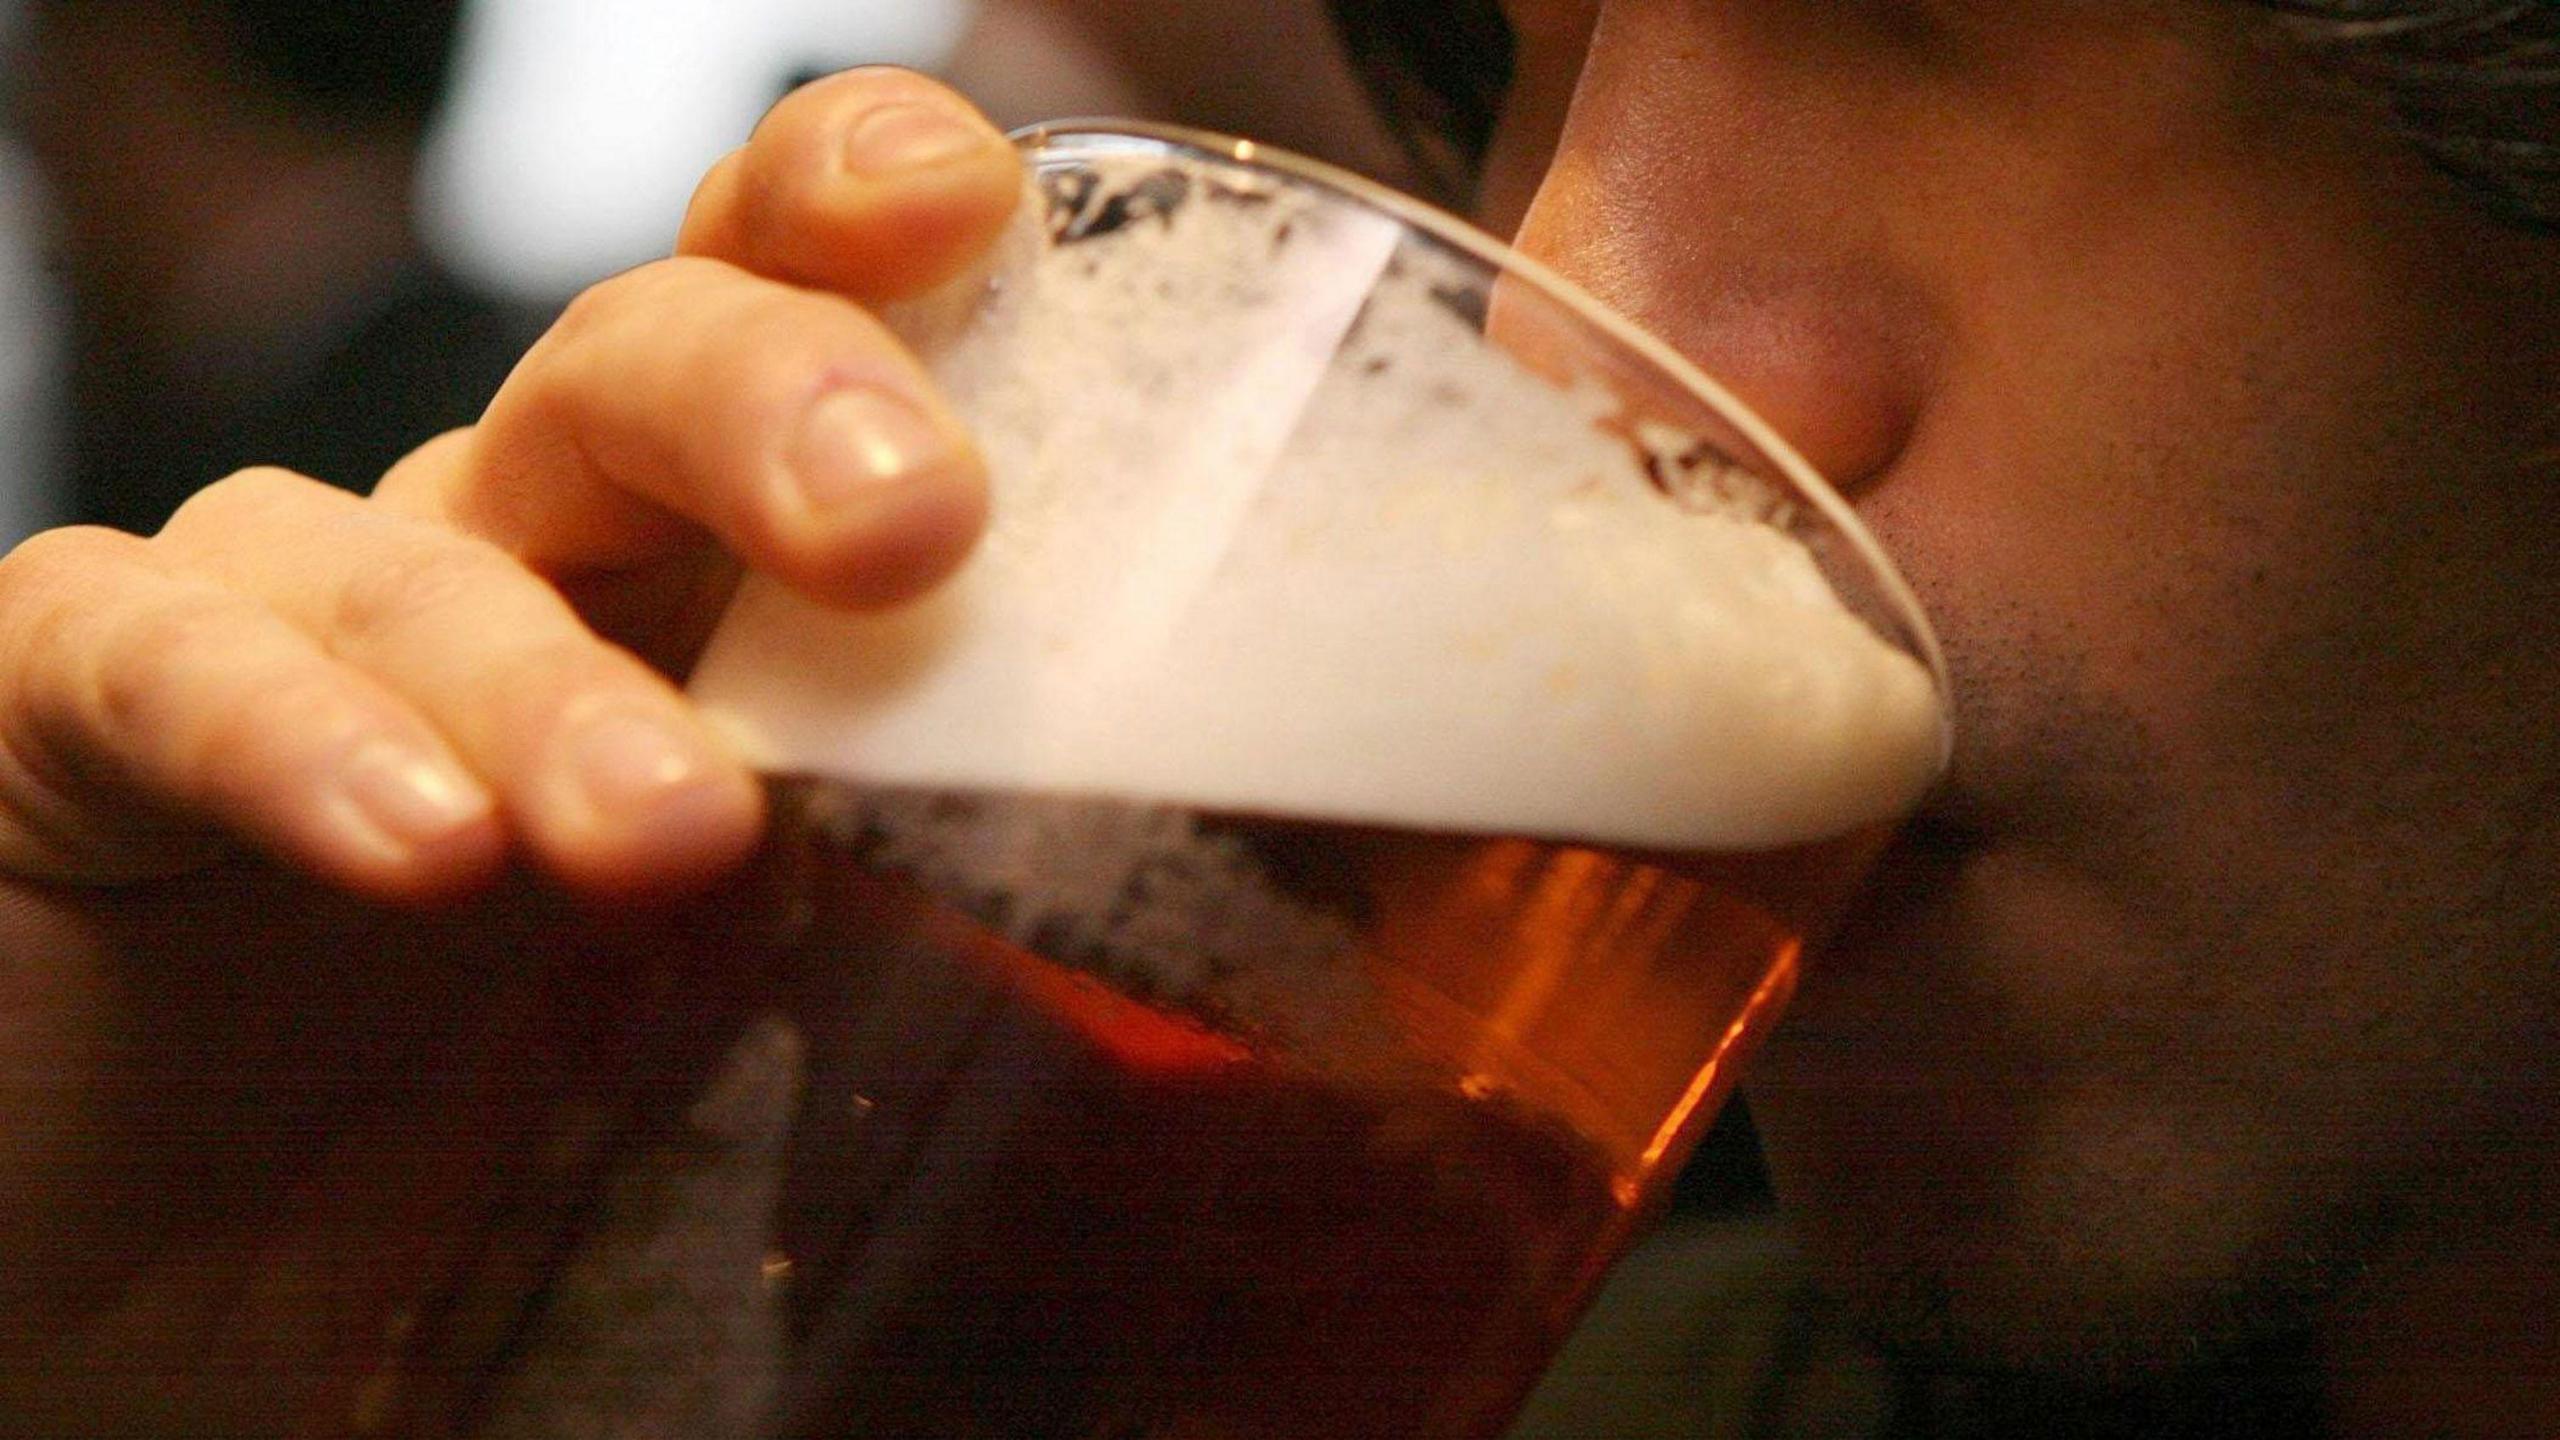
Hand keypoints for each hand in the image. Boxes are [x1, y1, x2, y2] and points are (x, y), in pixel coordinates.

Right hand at [0, 69, 1019, 1435]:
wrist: (170, 1293)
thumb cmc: (508, 1153)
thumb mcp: (790, 1039)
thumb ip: (980, 953)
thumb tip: (1294, 969)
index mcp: (702, 606)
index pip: (794, 338)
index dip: (862, 237)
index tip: (969, 206)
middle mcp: (511, 571)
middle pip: (634, 373)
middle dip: (770, 397)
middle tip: (910, 522)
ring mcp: (286, 627)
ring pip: (419, 541)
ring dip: (553, 674)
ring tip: (670, 834)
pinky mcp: (58, 715)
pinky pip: (156, 658)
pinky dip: (285, 734)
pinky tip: (414, 846)